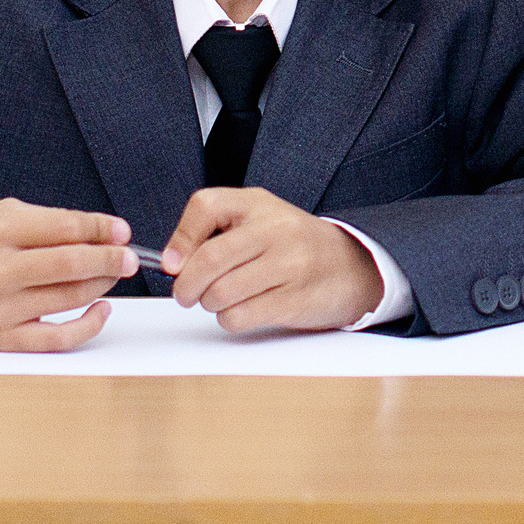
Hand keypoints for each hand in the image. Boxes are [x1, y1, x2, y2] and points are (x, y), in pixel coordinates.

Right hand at [0, 197, 135, 350]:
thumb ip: (40, 221)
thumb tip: (96, 232)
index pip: (63, 227)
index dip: (100, 228)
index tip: (121, 229)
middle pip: (71, 263)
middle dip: (110, 258)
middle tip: (132, 257)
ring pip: (69, 297)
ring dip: (102, 285)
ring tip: (114, 275)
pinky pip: (55, 337)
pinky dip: (86, 326)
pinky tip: (101, 310)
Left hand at [162, 186, 384, 332]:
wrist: (351, 265)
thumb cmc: (292, 244)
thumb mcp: (258, 219)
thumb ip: (215, 231)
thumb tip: (172, 263)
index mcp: (259, 204)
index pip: (207, 205)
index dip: (181, 238)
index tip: (172, 263)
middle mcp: (276, 229)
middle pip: (210, 259)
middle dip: (186, 285)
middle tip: (185, 293)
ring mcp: (289, 264)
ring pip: (221, 293)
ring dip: (209, 304)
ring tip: (220, 299)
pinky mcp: (294, 299)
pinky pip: (239, 316)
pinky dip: (229, 319)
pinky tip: (242, 309)